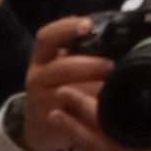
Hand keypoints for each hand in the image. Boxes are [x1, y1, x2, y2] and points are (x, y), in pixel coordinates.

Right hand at [20, 16, 109, 150]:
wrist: (41, 125)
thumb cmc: (60, 86)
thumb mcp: (63, 64)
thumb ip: (79, 49)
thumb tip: (113, 29)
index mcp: (42, 57)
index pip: (46, 37)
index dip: (66, 28)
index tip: (88, 24)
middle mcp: (37, 76)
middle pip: (61, 67)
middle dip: (89, 66)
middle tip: (111, 66)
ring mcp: (39, 99)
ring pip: (66, 92)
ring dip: (91, 89)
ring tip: (111, 87)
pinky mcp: (47, 120)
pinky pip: (68, 115)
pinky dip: (87, 110)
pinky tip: (103, 108)